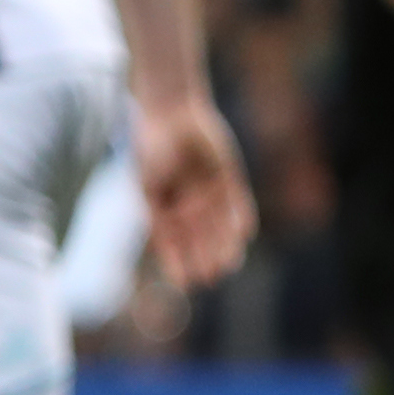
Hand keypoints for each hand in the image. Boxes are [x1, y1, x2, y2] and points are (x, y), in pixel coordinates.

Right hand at [132, 93, 257, 290]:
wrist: (172, 112)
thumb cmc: (151, 145)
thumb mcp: (147, 178)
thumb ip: (155, 203)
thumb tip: (160, 233)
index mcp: (164, 209)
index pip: (171, 243)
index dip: (177, 263)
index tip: (183, 282)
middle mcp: (188, 206)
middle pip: (198, 239)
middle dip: (204, 258)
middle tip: (211, 277)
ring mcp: (209, 194)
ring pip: (219, 226)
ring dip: (224, 245)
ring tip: (230, 265)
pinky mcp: (229, 180)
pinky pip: (239, 203)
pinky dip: (242, 216)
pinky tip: (246, 233)